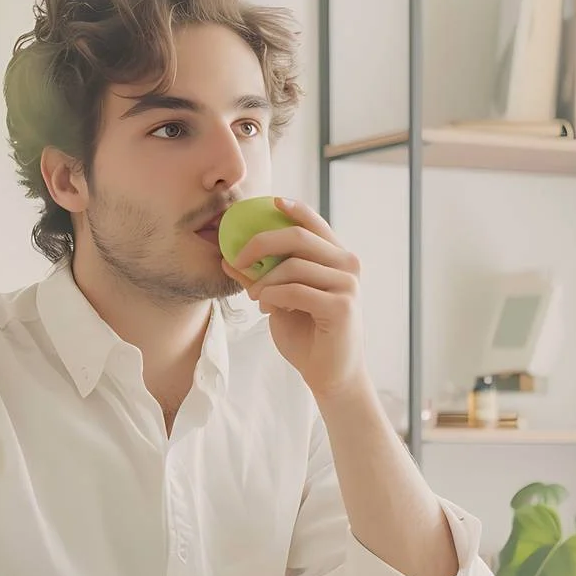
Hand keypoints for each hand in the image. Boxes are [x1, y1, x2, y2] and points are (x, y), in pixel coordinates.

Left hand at [222, 198, 365, 399]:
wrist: (329, 375)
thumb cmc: (307, 336)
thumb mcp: (279, 301)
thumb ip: (261, 278)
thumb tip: (228, 259)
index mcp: (337, 259)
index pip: (316, 223)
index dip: (294, 209)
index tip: (272, 200)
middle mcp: (347, 265)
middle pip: (298, 237)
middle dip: (260, 243)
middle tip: (237, 259)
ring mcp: (347, 285)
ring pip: (293, 265)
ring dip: (265, 281)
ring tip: (257, 298)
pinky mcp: (342, 306)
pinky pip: (295, 290)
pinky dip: (273, 297)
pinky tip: (268, 309)